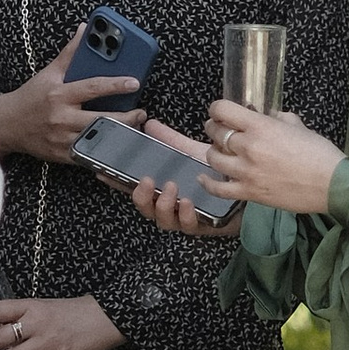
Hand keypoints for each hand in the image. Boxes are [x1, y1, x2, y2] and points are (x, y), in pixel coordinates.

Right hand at [0, 27, 145, 163]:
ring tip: (135, 129)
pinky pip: (88, 156)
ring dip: (120, 136)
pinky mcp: (62, 155)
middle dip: (126, 117)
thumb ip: (70, 54)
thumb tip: (84, 30)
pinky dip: (104, 153)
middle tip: (141, 112)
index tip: (135, 83)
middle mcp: (61, 117)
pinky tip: (117, 146)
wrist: (7, 125)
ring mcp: (62, 139)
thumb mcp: (49, 73)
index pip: (93, 87)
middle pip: (101, 119)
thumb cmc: (31, 97)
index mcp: (59, 94)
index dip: (116, 84)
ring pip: (98, 140)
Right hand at [125, 116, 239, 235]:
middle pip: (145, 208)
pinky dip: (186, 215)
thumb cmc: (214, 173)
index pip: (134, 187)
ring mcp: (183, 218)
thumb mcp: (189, 153)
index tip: (103, 173)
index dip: (117, 182)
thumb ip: (169, 140)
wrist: (245, 185)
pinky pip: (189, 226)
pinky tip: (188, 202)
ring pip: (164, 220)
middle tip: (147, 180)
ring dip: (164, 204)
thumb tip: (149, 123)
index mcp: (161, 190)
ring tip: (171, 187)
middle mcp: (169, 206)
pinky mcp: (202, 226)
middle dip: (141, 196)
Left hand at [199, 99, 342, 218]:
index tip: (220, 111)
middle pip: (215, 133)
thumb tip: (267, 116)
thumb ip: (277, 118)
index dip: (217, 109)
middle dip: (215, 128)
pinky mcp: (249, 193)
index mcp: (261, 127)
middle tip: (220, 129)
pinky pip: (218, 189)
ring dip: (214, 152)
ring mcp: (247, 172)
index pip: (223, 110)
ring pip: (212, 159)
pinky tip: (204, 177)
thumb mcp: (298, 125)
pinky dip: (208, 183)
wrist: (332, 185)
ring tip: (220, 151)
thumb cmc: (319, 154)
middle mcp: (249, 148)